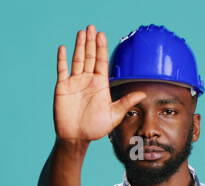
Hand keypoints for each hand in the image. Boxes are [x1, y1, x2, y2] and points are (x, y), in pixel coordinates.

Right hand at [54, 25, 145, 143]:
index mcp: (100, 84)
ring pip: (77, 60)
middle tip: (92, 28)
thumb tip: (142, 93)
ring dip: (79, 46)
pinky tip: (63, 48)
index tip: (102, 35)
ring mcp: (74, 83)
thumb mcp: (114, 115)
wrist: (76, 138)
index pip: (101, 61)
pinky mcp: (63, 88)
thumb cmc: (95, 129)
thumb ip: (126, 102)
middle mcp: (87, 80)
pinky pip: (62, 70)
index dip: (101, 48)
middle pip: (89, 56)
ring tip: (81, 32)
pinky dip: (62, 59)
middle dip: (90, 42)